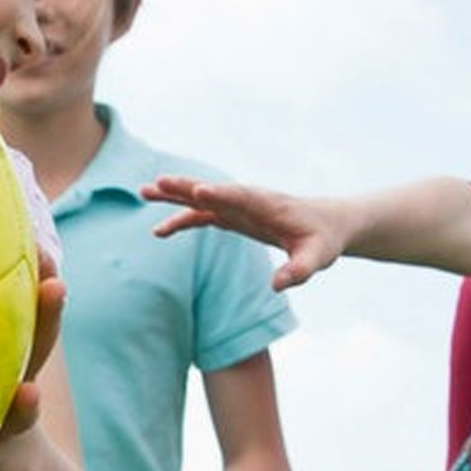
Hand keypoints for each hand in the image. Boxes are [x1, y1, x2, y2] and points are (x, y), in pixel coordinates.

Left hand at [0, 251, 70, 470]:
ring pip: (19, 412)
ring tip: (31, 397)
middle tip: (55, 285)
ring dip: (26, 406)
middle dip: (47, 317)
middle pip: (36, 347)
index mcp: (7, 358)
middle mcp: (12, 387)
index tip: (46, 251)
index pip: (28, 310)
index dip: (38, 282)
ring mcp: (1, 427)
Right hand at [146, 173, 346, 288]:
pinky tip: (159, 230)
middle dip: (186, 187)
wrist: (326, 225)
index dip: (221, 194)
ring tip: (144, 192)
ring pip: (201, 199)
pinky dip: (182, 220)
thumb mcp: (317, 258)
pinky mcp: (233, 216)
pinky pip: (202, 215)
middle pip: (213, 191)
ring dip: (174, 197)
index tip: (199, 191)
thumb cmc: (323, 240)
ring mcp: (238, 207)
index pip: (242, 197)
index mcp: (269, 205)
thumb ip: (299, 271)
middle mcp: (249, 201)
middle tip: (158, 183)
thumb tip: (277, 286)